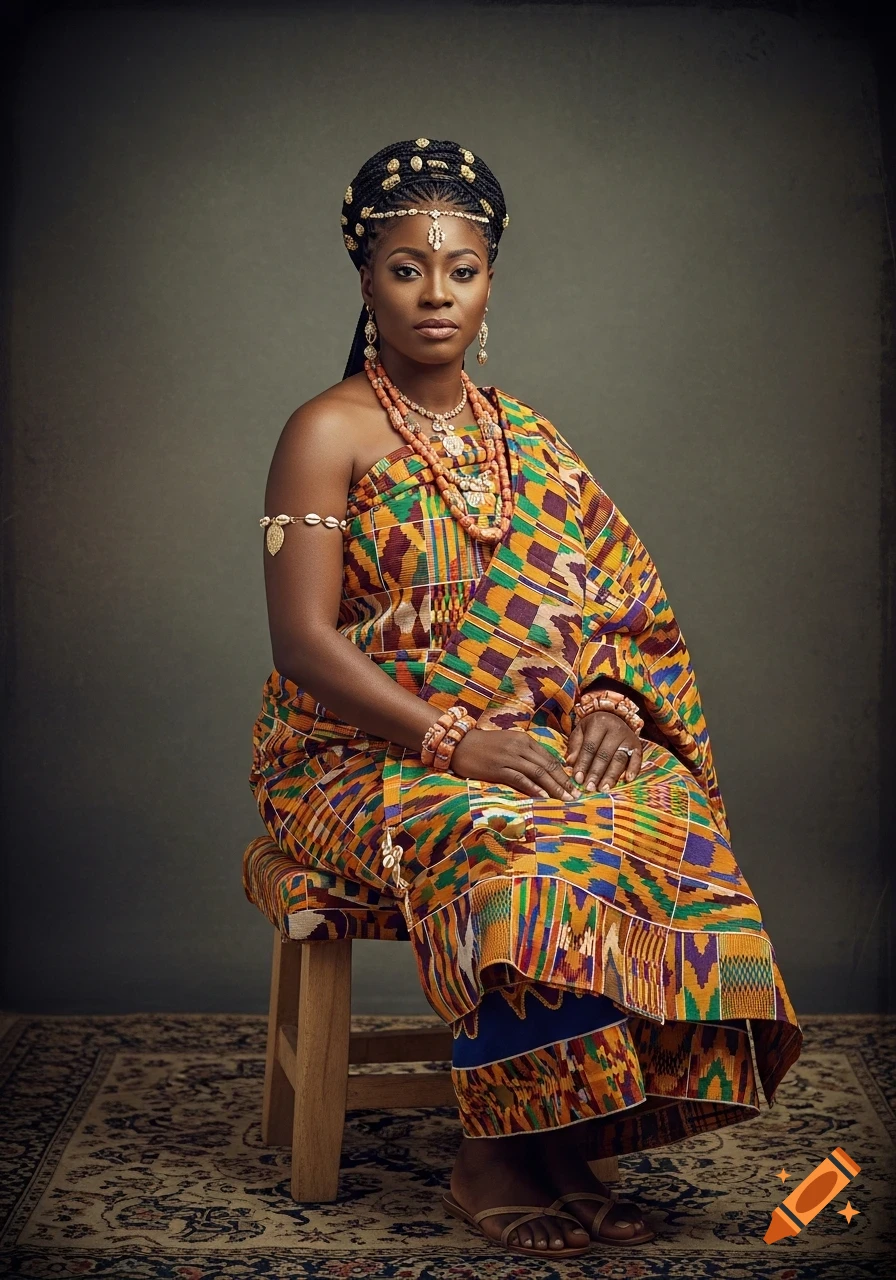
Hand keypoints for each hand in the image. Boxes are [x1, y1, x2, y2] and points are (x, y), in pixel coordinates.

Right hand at [450, 728, 580, 801]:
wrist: (458, 743)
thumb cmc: (484, 746)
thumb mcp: (508, 744)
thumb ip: (525, 754)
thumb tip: (543, 770)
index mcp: (524, 740)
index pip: (550, 758)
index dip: (563, 773)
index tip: (574, 786)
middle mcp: (520, 746)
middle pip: (547, 766)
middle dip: (563, 782)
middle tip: (576, 796)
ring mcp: (509, 757)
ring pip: (537, 773)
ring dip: (553, 787)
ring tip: (565, 799)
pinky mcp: (498, 768)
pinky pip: (519, 778)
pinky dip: (533, 787)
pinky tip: (543, 796)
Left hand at [564, 711, 642, 790]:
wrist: (613, 718)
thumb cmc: (593, 729)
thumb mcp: (580, 731)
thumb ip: (575, 747)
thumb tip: (570, 763)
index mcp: (598, 723)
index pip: (589, 747)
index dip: (583, 764)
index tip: (578, 779)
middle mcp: (615, 729)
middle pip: (605, 755)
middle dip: (596, 773)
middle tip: (589, 787)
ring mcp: (628, 737)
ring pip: (619, 759)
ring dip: (611, 776)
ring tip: (603, 788)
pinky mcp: (637, 745)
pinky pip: (637, 759)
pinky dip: (633, 770)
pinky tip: (627, 780)